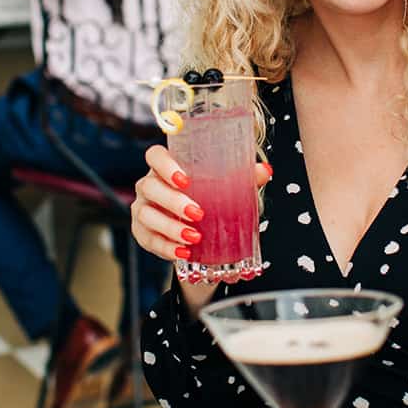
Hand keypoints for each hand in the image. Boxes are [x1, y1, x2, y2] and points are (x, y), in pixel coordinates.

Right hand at [130, 145, 271, 279]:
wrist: (196, 226)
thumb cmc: (205, 196)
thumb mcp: (223, 186)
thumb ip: (242, 176)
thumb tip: (264, 171)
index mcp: (165, 167)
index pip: (154, 156)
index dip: (165, 165)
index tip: (184, 179)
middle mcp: (149, 185)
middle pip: (149, 186)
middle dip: (173, 201)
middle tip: (198, 213)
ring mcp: (143, 209)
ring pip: (146, 215)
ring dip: (170, 227)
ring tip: (194, 237)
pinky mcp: (142, 233)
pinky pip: (148, 239)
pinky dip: (166, 247)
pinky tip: (183, 252)